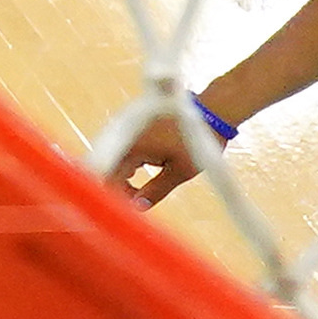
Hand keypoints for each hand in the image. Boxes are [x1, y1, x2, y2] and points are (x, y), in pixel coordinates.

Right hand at [103, 101, 218, 206]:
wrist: (209, 112)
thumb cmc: (197, 140)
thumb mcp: (179, 172)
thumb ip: (155, 191)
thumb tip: (138, 206)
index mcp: (133, 147)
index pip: (109, 175)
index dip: (117, 194)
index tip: (131, 203)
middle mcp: (125, 134)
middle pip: (108, 166)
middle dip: (119, 185)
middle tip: (137, 198)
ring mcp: (128, 126)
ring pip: (114, 156)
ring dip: (122, 172)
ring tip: (140, 185)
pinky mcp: (133, 122)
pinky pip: (121, 146)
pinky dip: (128, 160)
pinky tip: (142, 166)